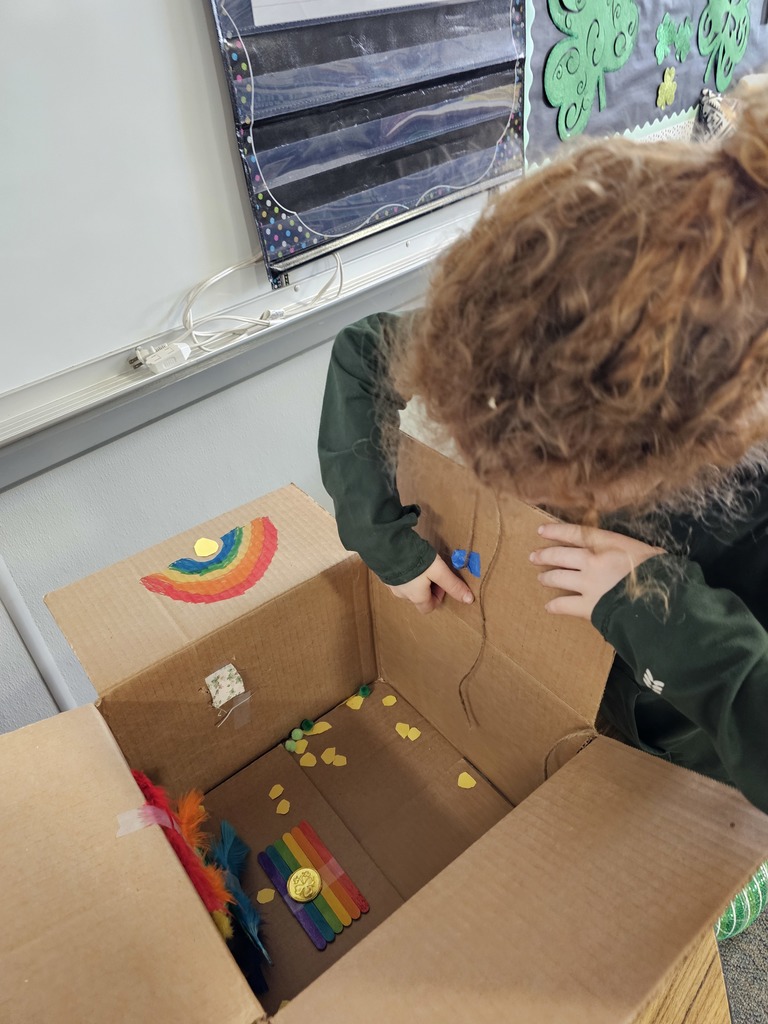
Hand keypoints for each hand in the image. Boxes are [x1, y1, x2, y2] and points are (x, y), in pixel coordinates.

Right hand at [387, 553, 474, 614]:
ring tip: (420, 564)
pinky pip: (398, 578)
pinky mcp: (385, 574)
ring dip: (416, 580)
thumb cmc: (416, 560)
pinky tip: (408, 560)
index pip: (429, 607)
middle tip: (432, 571)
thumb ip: (453, 585)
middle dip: (427, 587)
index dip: (438, 597)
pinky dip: (405, 572)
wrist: (388, 546)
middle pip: (419, 597)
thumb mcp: (439, 571)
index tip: (440, 582)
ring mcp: (391, 585)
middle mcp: (402, 595)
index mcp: (416, 597)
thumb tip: (469, 600)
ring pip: (408, 587)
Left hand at [530, 523, 663, 619]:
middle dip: (544, 555)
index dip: (555, 531)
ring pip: (558, 577)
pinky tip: (548, 607)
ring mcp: (588, 584)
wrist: (662, 599)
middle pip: (560, 555)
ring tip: (541, 578)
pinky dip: (554, 606)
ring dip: (547, 577)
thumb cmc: (660, 573)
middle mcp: (592, 560)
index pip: (575, 533)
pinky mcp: (588, 606)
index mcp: (608, 543)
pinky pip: (564, 605)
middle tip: (534, 557)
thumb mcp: (647, 552)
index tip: (541, 531)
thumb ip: (630, 551)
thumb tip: (630, 555)